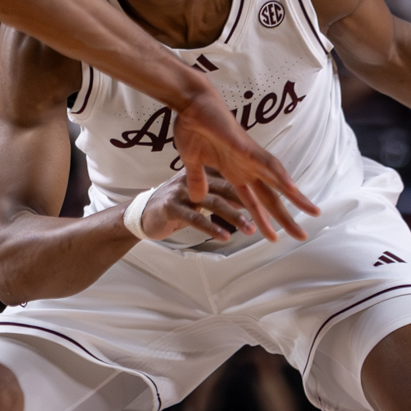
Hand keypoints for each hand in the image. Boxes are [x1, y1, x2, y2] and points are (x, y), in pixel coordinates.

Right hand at [131, 168, 255, 242]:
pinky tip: (224, 236)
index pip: (229, 178)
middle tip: (264, 218)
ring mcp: (180, 192)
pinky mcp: (171, 207)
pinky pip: (195, 217)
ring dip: (234, 217)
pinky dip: (211, 227)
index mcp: (200, 174)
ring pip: (213, 202)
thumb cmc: (174, 206)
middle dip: (247, 203)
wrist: (142, 215)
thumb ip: (217, 195)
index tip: (268, 202)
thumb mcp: (196, 197)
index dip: (249, 189)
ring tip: (249, 229)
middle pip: (225, 188)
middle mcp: (191, 178)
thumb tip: (246, 201)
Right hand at [169, 86, 318, 240]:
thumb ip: (197, 180)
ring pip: (277, 181)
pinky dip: (280, 174)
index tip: (274, 238)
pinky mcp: (244, 147)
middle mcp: (246, 167)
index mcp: (235, 172)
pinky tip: (292, 187)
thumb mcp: (192, 163)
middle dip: (286, 218)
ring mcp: (248, 157)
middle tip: (302, 236)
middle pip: (271, 197)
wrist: (189, 105)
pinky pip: (266, 162)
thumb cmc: (192, 128)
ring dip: (295, 197)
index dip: (265, 220)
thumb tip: (198, 197)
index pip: (255, 202)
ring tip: (311, 212)